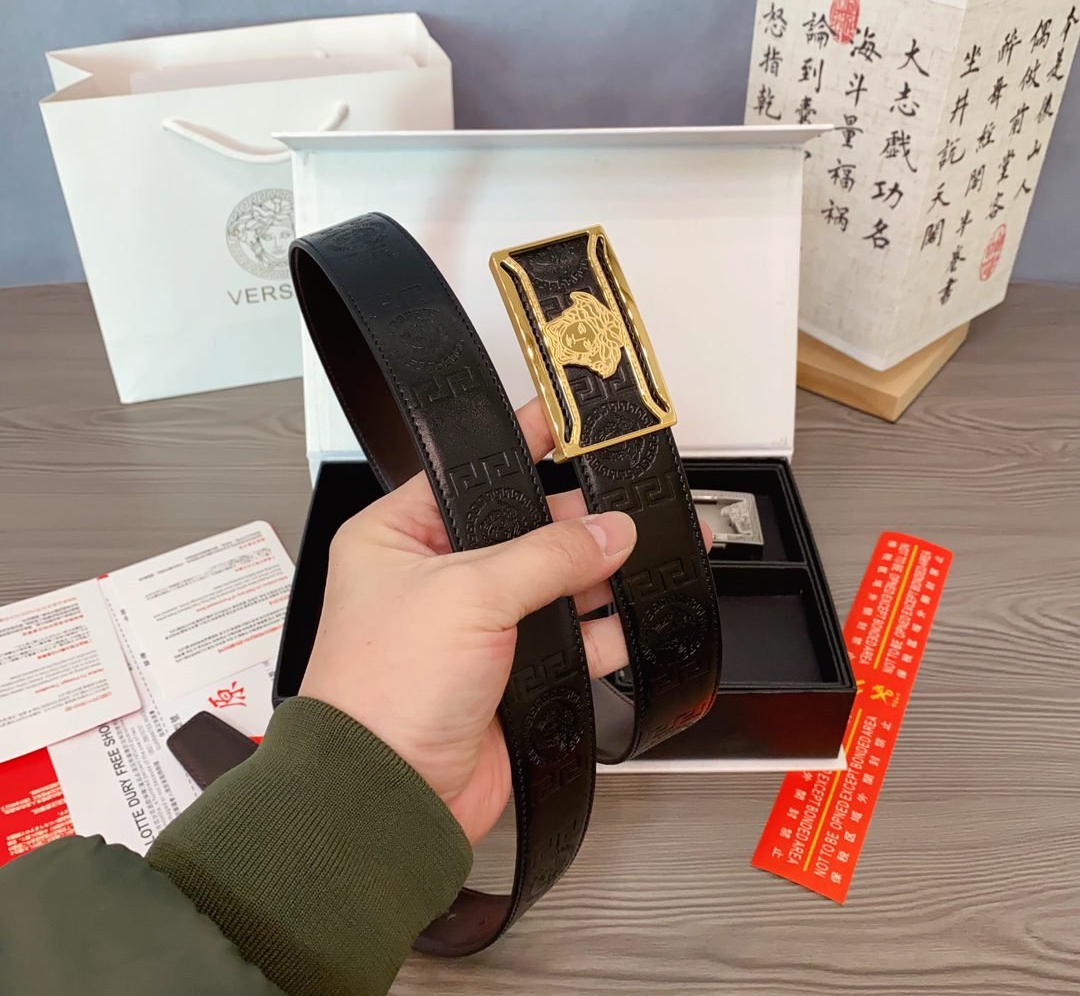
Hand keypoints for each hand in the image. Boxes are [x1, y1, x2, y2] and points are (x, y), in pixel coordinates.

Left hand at [299, 398, 636, 844]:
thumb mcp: (466, 593)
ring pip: (553, 583)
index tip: (565, 418)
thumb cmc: (381, 692)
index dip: (521, 446)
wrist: (391, 794)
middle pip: (524, 527)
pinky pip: (570, 639)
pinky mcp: (508, 672)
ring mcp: (475, 626)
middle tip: (625, 502)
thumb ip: (547, 554)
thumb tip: (606, 529)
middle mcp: (437, 577)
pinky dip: (601, 631)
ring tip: (644, 551)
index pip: (472, 473)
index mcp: (399, 537)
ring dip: (599, 572)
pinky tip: (628, 619)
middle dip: (578, 518)